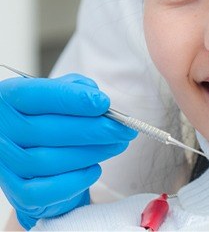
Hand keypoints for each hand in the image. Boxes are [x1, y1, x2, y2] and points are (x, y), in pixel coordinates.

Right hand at [0, 75, 136, 228]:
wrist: (38, 156)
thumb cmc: (52, 117)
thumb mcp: (61, 93)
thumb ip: (76, 88)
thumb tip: (95, 96)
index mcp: (9, 98)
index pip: (36, 95)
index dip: (72, 99)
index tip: (104, 103)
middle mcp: (1, 131)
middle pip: (47, 132)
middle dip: (93, 129)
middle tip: (123, 129)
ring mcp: (5, 164)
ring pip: (48, 161)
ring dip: (91, 153)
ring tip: (118, 145)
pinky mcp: (17, 192)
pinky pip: (44, 192)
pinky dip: (74, 181)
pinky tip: (95, 169)